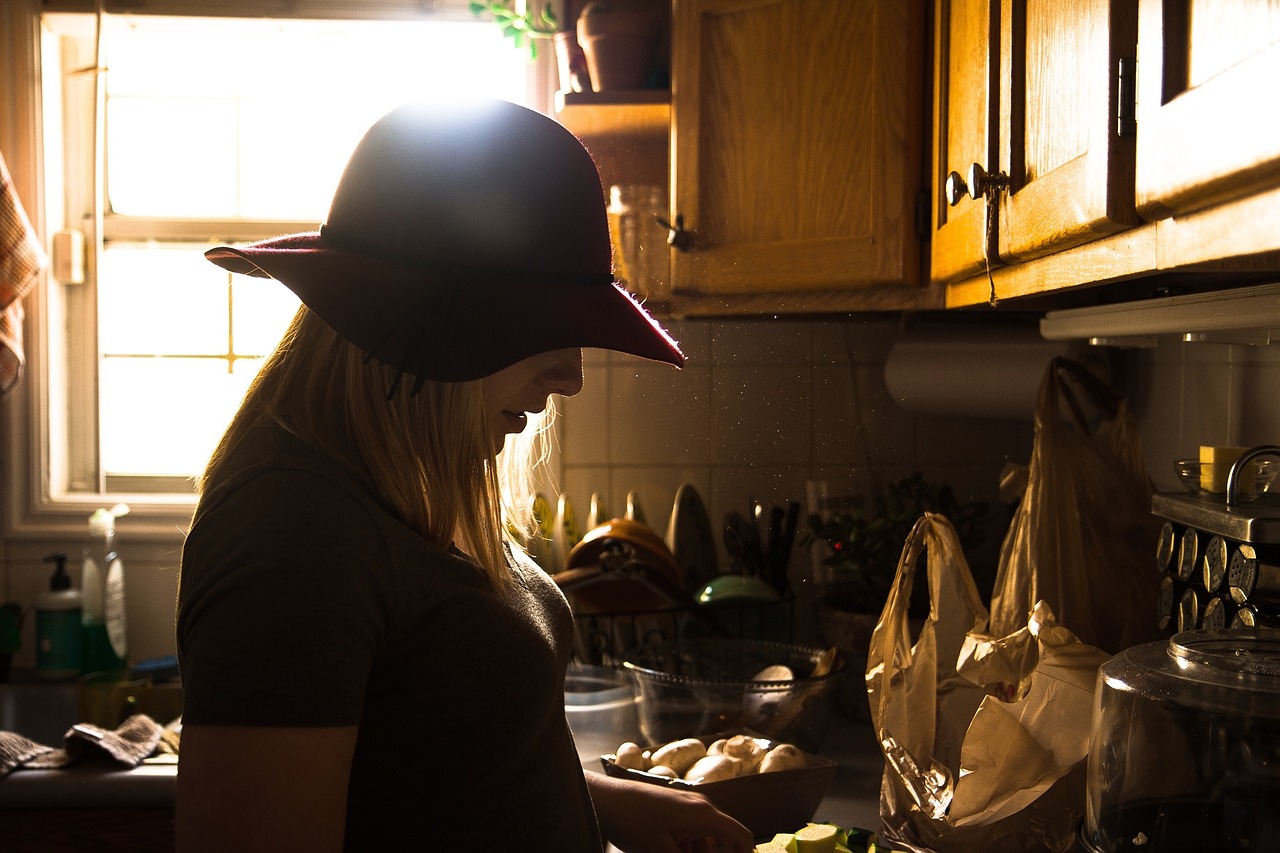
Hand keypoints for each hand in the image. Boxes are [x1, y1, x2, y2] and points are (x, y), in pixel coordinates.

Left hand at [586, 771, 754, 852]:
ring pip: (701, 844)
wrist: (603, 799)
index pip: (741, 836)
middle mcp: (699, 809)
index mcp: (704, 814)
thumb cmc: (632, 820)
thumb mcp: (661, 851)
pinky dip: (682, 851)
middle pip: (719, 844)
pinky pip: (686, 838)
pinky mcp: (671, 814)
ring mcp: (685, 810)